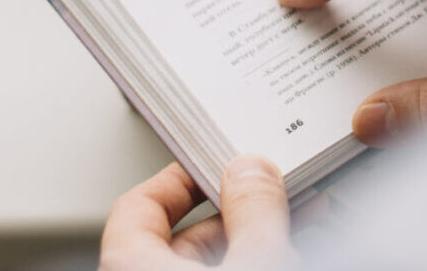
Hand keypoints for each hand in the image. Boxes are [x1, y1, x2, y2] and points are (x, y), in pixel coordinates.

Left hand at [99, 155, 295, 270]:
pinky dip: (248, 265)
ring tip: (295, 230)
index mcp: (131, 265)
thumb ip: (254, 212)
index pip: (139, 205)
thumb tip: (253, 172)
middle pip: (183, 236)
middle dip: (236, 214)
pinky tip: (290, 255)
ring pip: (206, 264)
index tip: (219, 164)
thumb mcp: (254, 263)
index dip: (182, 178)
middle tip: (275, 196)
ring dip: (250, 242)